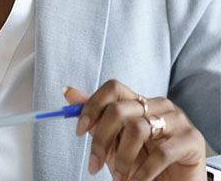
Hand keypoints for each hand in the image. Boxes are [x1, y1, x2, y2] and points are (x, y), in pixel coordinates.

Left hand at [64, 80, 205, 180]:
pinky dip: (144, 171)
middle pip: (119, 110)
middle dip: (101, 140)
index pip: (113, 88)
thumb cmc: (142, 163)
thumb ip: (94, 116)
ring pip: (137, 129)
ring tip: (119, 178)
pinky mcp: (192, 140)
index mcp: (139, 101)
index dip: (92, 106)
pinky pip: (161, 152)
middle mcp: (159, 104)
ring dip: (122, 159)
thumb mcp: (112, 141)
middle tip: (94, 164)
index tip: (79, 130)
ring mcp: (177, 120)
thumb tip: (68, 92)